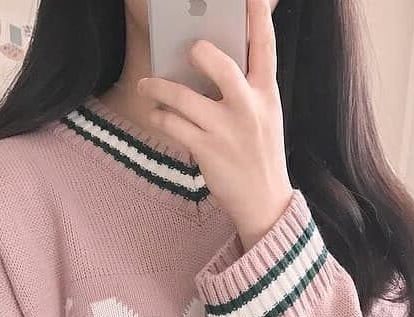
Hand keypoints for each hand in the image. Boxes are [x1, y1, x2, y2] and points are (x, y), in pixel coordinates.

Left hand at [136, 0, 292, 250]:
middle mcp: (248, 108)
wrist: (264, 201)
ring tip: (147, 86)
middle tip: (189, 49)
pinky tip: (156, 114)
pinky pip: (174, 126)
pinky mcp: (207, 151)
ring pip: (184, 98)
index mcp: (266, 94)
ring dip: (159, 89)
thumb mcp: (266, 115)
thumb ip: (250, 87)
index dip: (259, 19)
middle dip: (201, 53)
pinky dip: (161, 118)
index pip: (265, 49)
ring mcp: (226, 130)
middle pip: (221, 67)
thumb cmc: (260, 154)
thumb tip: (218, 60)